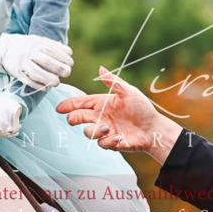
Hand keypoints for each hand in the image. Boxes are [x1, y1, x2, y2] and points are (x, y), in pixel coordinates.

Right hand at [0, 33, 73, 89]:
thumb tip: (69, 53)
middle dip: (59, 68)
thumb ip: (54, 46)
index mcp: (37, 44)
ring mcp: (22, 63)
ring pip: (36, 72)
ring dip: (48, 78)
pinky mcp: (17, 73)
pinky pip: (27, 81)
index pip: (53, 51)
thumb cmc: (28, 46)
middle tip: (68, 73)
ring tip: (57, 83)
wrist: (5, 48)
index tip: (71, 64)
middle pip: (46, 61)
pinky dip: (37, 85)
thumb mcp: (39, 41)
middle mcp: (29, 53)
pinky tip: (46, 88)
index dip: (63, 58)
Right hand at [56, 67, 182, 161]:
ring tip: (107, 128)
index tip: (59, 108)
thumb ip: (113, 81)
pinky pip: (101, 143)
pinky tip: (119, 137)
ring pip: (88, 132)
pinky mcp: (110, 142)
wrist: (153, 129)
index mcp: (102, 103)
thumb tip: (100, 68)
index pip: (81, 103)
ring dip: (94, 130)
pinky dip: (108, 140)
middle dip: (73, 118)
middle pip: (79, 118)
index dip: (69, 105)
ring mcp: (104, 130)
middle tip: (73, 119)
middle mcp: (100, 117)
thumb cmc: (143, 109)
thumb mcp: (129, 92)